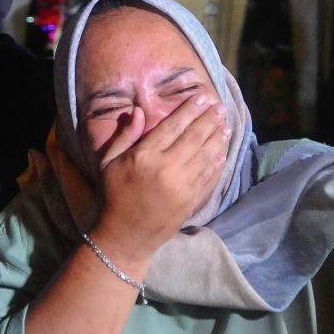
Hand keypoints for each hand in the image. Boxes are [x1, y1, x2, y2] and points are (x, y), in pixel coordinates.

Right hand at [93, 96, 230, 261]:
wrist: (124, 236)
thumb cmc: (113, 196)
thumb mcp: (108, 162)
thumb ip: (124, 135)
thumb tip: (137, 110)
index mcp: (144, 156)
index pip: (172, 125)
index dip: (190, 109)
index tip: (202, 97)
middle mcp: (166, 168)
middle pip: (194, 137)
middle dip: (209, 119)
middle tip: (220, 107)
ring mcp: (182, 186)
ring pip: (206, 155)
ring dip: (217, 138)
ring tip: (226, 125)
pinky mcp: (191, 201)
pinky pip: (209, 177)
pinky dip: (217, 163)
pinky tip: (222, 152)